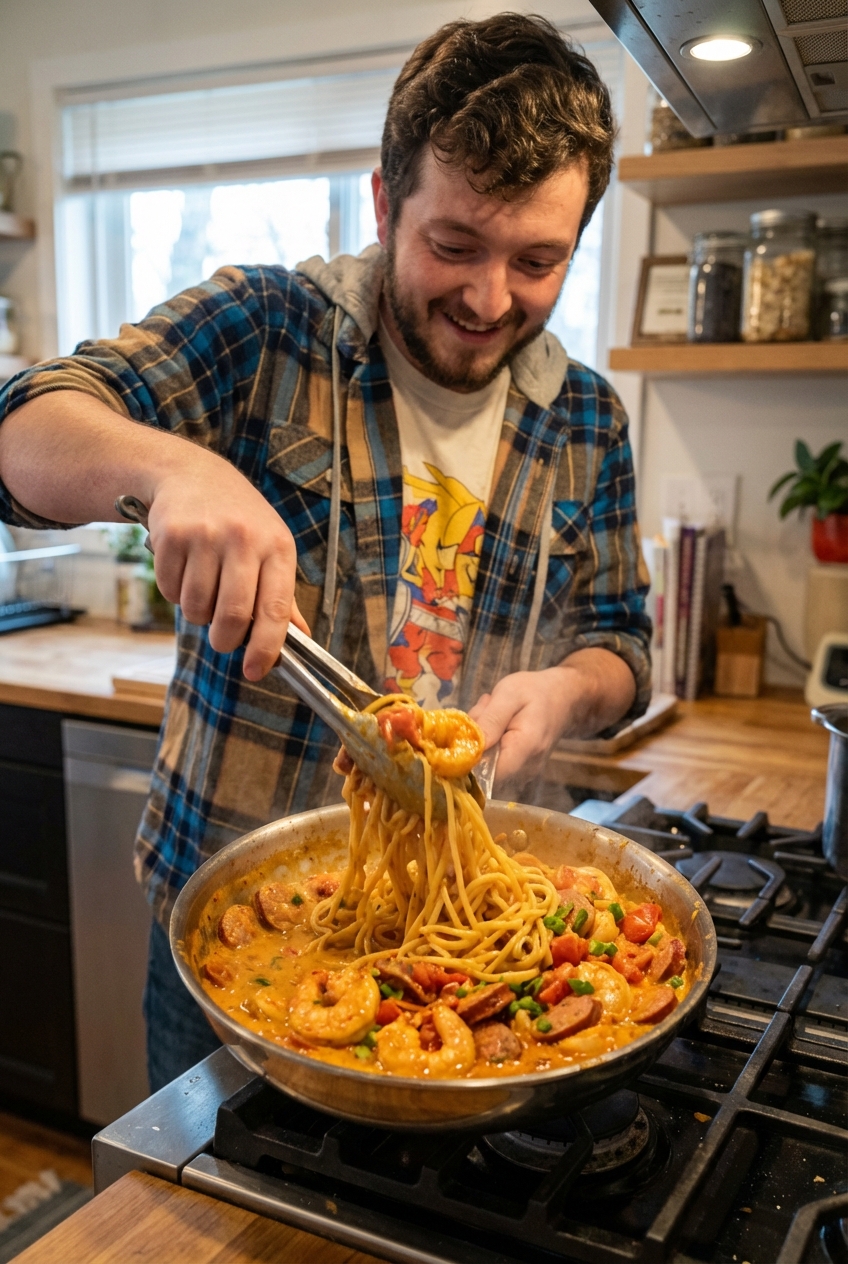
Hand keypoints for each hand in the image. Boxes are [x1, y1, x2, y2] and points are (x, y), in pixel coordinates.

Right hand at [146, 454, 307, 681]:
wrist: (191, 474)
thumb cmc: (239, 520)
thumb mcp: (271, 547)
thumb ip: (283, 596)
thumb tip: (301, 640)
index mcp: (277, 547)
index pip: (275, 609)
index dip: (266, 647)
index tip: (255, 671)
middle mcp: (244, 539)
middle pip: (232, 616)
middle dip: (224, 640)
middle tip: (221, 639)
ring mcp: (206, 536)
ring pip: (196, 608)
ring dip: (196, 614)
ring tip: (202, 589)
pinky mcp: (171, 535)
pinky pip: (170, 590)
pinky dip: (175, 592)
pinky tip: (184, 568)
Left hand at [469, 649, 635, 791]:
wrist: (564, 698)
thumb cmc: (536, 691)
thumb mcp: (510, 694)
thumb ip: (490, 720)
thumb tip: (468, 747)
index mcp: (524, 749)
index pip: (485, 774)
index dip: (466, 757)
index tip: (467, 729)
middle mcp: (525, 770)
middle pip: (481, 769)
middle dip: (472, 742)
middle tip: (485, 709)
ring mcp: (523, 774)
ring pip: (484, 765)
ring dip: (479, 740)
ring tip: (492, 712)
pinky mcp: (519, 771)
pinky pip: (492, 762)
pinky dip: (487, 743)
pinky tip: (496, 723)